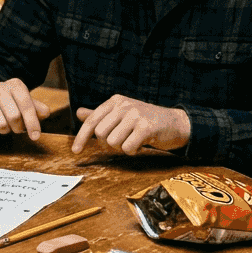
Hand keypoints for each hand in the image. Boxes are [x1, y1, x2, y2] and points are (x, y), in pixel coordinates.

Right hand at [0, 78, 50, 139]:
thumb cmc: (11, 102)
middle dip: (18, 128)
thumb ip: (37, 108)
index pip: (26, 105)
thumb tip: (45, 113)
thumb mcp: (25, 102)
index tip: (35, 136)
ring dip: (6, 131)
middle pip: (14, 117)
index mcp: (15, 85)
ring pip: (0, 125)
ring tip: (5, 125)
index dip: (32, 122)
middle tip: (17, 128)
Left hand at [72, 95, 189, 153]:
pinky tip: (141, 144)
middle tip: (122, 141)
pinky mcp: (146, 127)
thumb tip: (78, 112)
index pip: (92, 121)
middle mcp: (124, 105)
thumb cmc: (145, 120)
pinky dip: (133, 151)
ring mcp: (135, 115)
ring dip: (122, 148)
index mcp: (115, 101)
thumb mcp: (122, 114)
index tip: (76, 152)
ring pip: (113, 142)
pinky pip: (127, 148)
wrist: (175, 123)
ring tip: (133, 141)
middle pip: (100, 134)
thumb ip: (100, 115)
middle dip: (108, 144)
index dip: (81, 137)